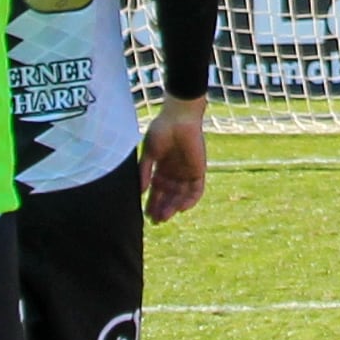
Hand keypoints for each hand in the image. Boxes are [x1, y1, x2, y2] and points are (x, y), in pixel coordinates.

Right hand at [139, 97, 210, 224]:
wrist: (179, 118)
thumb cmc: (161, 131)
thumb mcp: (149, 153)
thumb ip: (144, 171)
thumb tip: (140, 191)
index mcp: (161, 169)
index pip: (157, 191)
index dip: (152, 203)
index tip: (146, 215)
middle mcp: (174, 173)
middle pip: (169, 196)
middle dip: (162, 209)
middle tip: (156, 221)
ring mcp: (187, 173)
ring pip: (181, 196)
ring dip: (173, 207)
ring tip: (165, 217)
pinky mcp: (198, 171)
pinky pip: (196, 190)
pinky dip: (190, 200)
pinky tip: (181, 209)